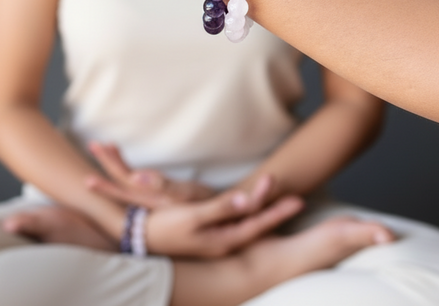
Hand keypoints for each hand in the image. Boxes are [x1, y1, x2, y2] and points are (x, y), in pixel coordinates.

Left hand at [86, 141, 214, 207]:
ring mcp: (158, 201)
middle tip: (93, 144)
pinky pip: (142, 183)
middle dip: (106, 164)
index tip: (91, 166)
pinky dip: (132, 170)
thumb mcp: (187, 197)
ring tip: (105, 145)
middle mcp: (151, 203)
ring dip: (117, 164)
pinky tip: (130, 164)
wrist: (228, 222)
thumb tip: (135, 176)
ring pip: (130, 182)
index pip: (123, 186)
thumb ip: (163, 187)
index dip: (106, 178)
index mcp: (152, 200)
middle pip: (122, 182)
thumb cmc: (208, 207)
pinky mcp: (167, 198)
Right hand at [145, 187, 303, 257]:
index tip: (297, 201)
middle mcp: (222, 241)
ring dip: (263, 208)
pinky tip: (251, 206)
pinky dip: (247, 211)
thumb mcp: (193, 216)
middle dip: (275, 210)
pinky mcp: (207, 230)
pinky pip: (235, 220)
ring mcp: (215, 238)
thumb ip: (221, 208)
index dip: (277, 212)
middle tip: (298, 199)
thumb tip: (248, 201)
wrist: (140, 237)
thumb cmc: (164, 228)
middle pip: (256, 224)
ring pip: (246, 222)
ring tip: (278, 196)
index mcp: (222, 239)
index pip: (257, 224)